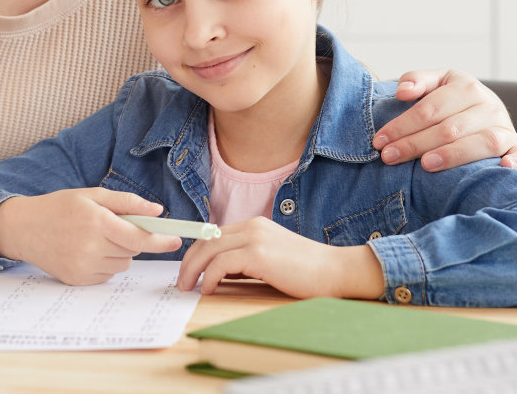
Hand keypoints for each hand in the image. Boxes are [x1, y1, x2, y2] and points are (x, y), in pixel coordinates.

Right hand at [0, 188, 181, 285]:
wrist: (25, 228)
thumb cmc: (60, 207)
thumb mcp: (92, 195)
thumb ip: (127, 202)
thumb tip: (157, 210)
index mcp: (96, 221)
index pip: (138, 237)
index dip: (160, 240)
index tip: (176, 240)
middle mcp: (90, 247)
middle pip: (132, 251)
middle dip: (131, 239)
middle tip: (113, 226)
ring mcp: (83, 266)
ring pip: (121, 264)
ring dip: (118, 252)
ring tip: (94, 237)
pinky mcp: (77, 280)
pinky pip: (106, 274)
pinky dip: (104, 263)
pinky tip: (85, 250)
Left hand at [176, 218, 383, 298]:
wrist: (335, 271)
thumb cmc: (307, 272)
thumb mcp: (271, 260)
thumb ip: (247, 261)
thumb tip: (220, 274)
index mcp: (255, 225)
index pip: (214, 234)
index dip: (197, 251)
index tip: (188, 269)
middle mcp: (252, 226)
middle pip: (206, 239)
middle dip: (189, 260)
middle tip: (181, 281)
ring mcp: (255, 238)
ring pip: (209, 249)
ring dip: (193, 269)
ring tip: (187, 287)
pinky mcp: (258, 254)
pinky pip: (221, 264)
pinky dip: (209, 276)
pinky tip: (208, 290)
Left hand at [374, 70, 516, 170]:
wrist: (487, 111)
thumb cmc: (453, 101)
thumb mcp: (436, 83)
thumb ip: (418, 81)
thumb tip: (402, 91)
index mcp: (466, 87)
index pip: (430, 108)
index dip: (402, 125)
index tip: (379, 141)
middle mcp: (489, 106)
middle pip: (450, 127)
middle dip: (415, 144)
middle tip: (389, 157)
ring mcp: (505, 128)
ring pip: (482, 142)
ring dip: (454, 154)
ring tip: (426, 165)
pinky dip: (514, 162)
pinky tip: (501, 168)